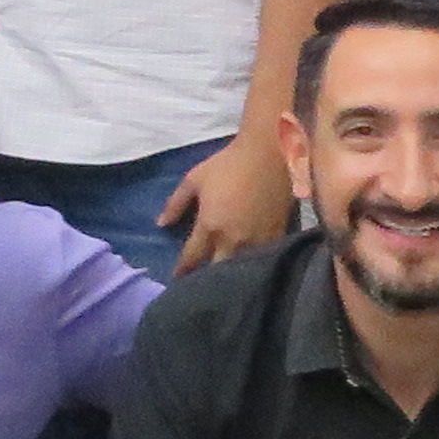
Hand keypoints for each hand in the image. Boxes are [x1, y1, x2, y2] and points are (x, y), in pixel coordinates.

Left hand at [161, 132, 300, 268]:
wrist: (269, 155)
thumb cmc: (228, 165)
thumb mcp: (194, 180)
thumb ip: (175, 204)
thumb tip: (161, 225)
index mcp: (210, 226)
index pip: (192, 258)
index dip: (182, 271)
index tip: (176, 280)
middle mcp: (233, 240)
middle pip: (217, 270)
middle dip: (206, 279)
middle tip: (199, 284)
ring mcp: (257, 242)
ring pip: (240, 269)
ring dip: (230, 276)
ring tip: (223, 282)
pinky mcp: (277, 238)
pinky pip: (262, 260)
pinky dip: (253, 266)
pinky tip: (249, 269)